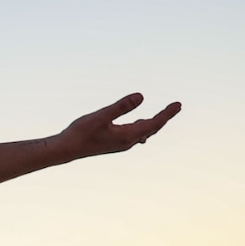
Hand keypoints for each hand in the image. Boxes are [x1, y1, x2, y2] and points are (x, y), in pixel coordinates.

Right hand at [58, 93, 181, 157]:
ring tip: (164, 114)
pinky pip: (134, 134)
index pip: (153, 123)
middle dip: (164, 117)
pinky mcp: (113, 143)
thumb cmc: (81, 133)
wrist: (66, 150)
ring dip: (154, 123)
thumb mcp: (102, 116)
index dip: (167, 113)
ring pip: (143, 132)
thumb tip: (142, 96)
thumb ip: (121, 106)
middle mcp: (127, 142)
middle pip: (152, 128)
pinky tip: (140, 123)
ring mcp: (120, 144)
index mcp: (127, 135)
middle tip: (176, 106)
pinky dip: (142, 126)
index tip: (178, 104)